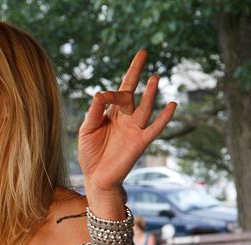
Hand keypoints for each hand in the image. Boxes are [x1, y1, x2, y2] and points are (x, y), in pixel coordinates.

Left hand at [78, 50, 176, 195]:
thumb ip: (93, 113)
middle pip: (132, 92)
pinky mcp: (141, 142)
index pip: (114, 95)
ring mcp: (134, 129)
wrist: (96, 178)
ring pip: (145, 107)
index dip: (109, 93)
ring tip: (154, 78)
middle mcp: (125, 118)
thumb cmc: (90, 154)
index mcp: (110, 114)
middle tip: (143, 52)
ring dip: (149, 93)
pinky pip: (155, 128)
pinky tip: (173, 104)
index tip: (102, 96)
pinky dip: (164, 117)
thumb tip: (99, 93)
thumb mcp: (86, 130)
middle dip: (136, 72)